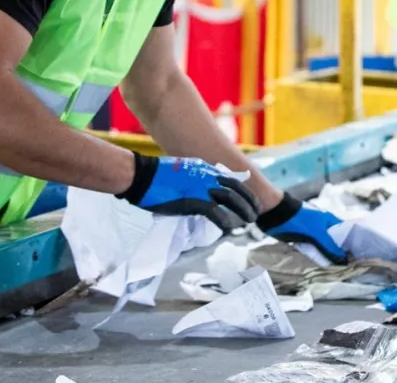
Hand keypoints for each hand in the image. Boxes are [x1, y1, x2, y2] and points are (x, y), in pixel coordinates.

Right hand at [121, 154, 259, 231]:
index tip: (250, 200)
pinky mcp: (192, 200)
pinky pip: (214, 211)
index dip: (243, 191)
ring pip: (230, 198)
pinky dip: (224, 220)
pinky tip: (228, 227)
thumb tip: (201, 193)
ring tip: (250, 220)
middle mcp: (206, 175)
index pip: (230, 179)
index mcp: (203, 169)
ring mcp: (200, 186)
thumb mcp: (182, 173)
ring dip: (243, 209)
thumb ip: (195, 181)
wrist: (140, 176)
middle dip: (248, 201)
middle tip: (256, 213)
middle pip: (235, 187)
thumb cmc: (155, 177)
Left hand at [258, 192, 347, 263]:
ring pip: (322, 246)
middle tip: (345, 268)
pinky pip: (312, 249)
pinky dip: (315, 256)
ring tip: (333, 270)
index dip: (351, 244)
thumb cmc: (299, 220)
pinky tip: (318, 266)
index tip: (357, 258)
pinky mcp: (302, 238)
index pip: (346, 233)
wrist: (275, 214)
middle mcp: (323, 226)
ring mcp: (312, 232)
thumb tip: (344, 260)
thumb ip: (330, 247)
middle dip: (338, 253)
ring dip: (326, 256)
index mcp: (330, 220)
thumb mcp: (317, 234)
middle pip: (334, 242)